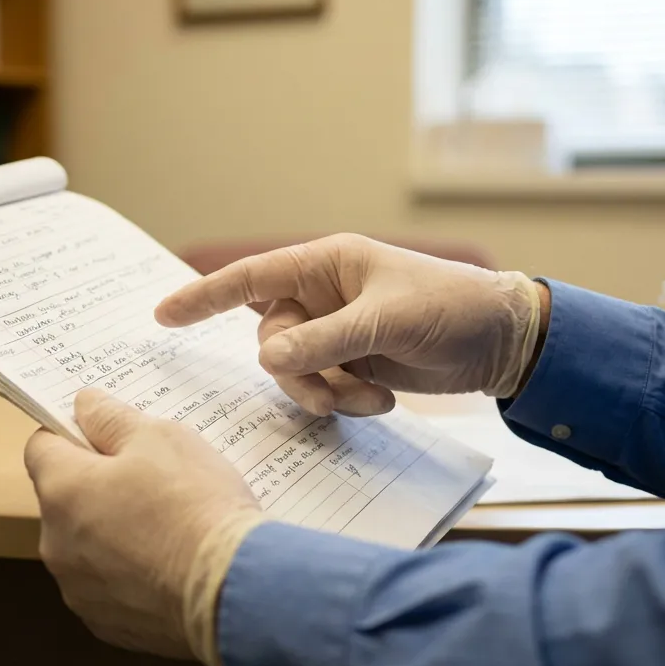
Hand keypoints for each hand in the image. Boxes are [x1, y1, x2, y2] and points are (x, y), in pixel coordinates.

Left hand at [24, 390, 263, 665]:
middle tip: (151, 481)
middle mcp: (55, 544)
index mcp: (62, 490)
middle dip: (97, 486)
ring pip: (85, 546)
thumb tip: (84, 404)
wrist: (232, 591)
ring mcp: (77, 589)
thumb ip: (111, 418)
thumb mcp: (160, 438)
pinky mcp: (104, 624)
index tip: (108, 436)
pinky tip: (168, 567)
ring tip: (166, 528)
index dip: (73, 435)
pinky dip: (129, 575)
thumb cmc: (195, 505)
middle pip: (64, 499)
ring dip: (111, 532)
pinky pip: (108, 586)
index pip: (41, 447)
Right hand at [155, 234, 545, 413]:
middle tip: (331, 395)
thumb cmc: (451, 308)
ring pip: (295, 371)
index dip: (203, 296)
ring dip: (326, 392)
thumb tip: (266, 359)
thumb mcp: (386, 322)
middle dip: (297, 373)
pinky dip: (347, 400)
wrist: (502, 344)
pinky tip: (384, 399)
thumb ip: (323, 342)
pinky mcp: (353, 363)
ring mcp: (337, 332)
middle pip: (271, 340)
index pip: (251, 279)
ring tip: (368, 397)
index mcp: (327, 265)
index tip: (162, 315)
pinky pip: (324, 388)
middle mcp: (324, 296)